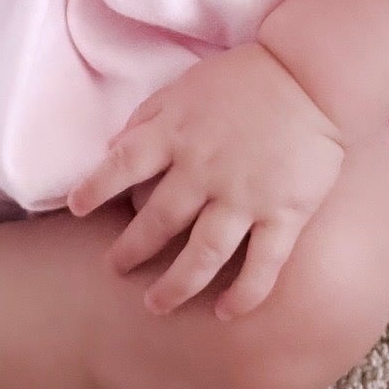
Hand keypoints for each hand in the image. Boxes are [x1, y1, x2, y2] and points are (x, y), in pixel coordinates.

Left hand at [66, 41, 345, 321]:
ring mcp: (244, 197)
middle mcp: (204, 171)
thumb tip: (115, 147)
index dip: (96, 187)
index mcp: (178, 134)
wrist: (311, 76)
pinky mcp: (284, 214)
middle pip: (159, 221)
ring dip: (177, 285)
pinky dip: (244, 294)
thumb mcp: (187, 85)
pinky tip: (226, 312)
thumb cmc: (246, 78)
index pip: (124, 164)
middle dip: (131, 250)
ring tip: (156, 304)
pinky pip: (262, 265)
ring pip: (203, 255)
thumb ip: (151, 116)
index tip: (76, 208)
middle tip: (115, 269)